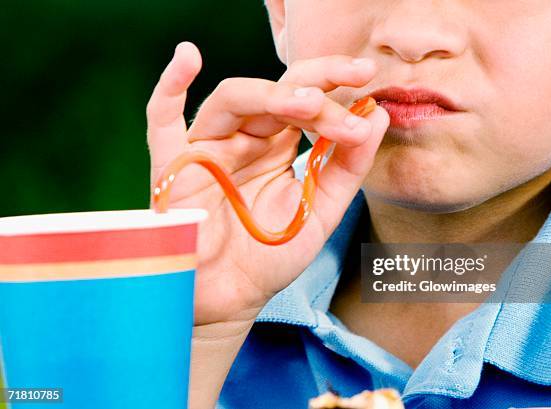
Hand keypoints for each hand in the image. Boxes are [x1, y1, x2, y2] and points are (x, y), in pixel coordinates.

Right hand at [146, 42, 388, 326]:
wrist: (231, 298)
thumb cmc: (271, 255)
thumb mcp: (320, 211)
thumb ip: (347, 167)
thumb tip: (377, 115)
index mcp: (278, 147)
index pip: (306, 104)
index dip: (337, 92)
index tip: (372, 90)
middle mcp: (244, 139)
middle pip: (276, 92)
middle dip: (317, 83)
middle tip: (356, 75)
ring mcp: (209, 147)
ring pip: (234, 100)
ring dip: (271, 95)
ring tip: (309, 103)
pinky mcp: (175, 165)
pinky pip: (162, 121)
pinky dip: (169, 87)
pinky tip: (188, 57)